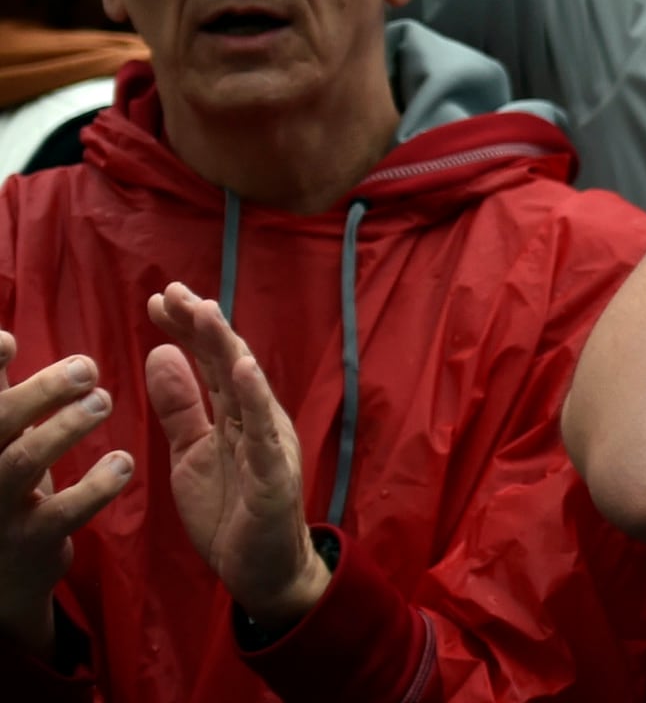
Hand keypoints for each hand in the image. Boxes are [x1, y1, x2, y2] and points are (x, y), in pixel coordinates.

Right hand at [0, 334, 130, 654]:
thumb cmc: (2, 486)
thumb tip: (3, 335)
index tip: (9, 339)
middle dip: (39, 391)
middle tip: (87, 367)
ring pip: (22, 463)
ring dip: (65, 428)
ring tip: (103, 401)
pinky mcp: (31, 540)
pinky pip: (62, 512)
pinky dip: (96, 485)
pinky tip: (123, 462)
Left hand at [144, 288, 326, 629]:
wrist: (261, 567)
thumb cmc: (231, 509)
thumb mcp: (190, 453)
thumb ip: (180, 407)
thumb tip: (160, 353)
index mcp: (235, 413)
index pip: (208, 361)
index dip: (186, 330)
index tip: (158, 299)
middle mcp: (255, 417)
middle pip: (227, 361)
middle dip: (202, 325)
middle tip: (176, 291)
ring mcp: (267, 440)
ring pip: (246, 385)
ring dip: (226, 347)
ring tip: (206, 314)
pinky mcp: (273, 469)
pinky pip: (263, 429)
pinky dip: (256, 395)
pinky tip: (243, 367)